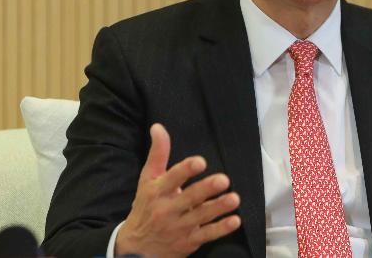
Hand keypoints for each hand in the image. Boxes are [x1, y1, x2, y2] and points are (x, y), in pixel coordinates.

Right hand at [114, 124, 241, 256]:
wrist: (136, 248)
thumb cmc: (146, 206)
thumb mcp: (147, 179)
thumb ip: (158, 153)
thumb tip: (158, 127)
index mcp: (157, 191)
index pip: (172, 179)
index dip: (185, 170)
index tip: (200, 162)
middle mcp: (167, 209)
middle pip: (189, 198)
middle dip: (206, 189)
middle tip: (224, 180)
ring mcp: (179, 227)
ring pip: (201, 216)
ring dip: (218, 208)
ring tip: (234, 198)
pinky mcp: (189, 241)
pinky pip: (207, 234)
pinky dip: (221, 229)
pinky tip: (235, 220)